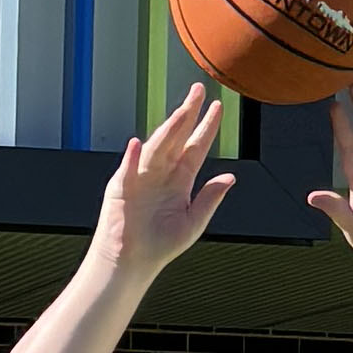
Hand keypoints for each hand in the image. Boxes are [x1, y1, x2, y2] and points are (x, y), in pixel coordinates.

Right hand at [89, 85, 232, 290]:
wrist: (132, 262)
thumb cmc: (160, 245)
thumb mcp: (193, 222)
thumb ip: (210, 198)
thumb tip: (231, 178)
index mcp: (180, 180)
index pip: (196, 146)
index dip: (206, 127)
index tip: (217, 107)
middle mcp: (161, 173)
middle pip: (177, 137)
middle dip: (188, 114)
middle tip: (199, 90)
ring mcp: (141, 176)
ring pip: (157, 146)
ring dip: (168, 128)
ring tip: (181, 112)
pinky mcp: (121, 187)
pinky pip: (128, 169)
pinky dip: (132, 157)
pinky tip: (138, 144)